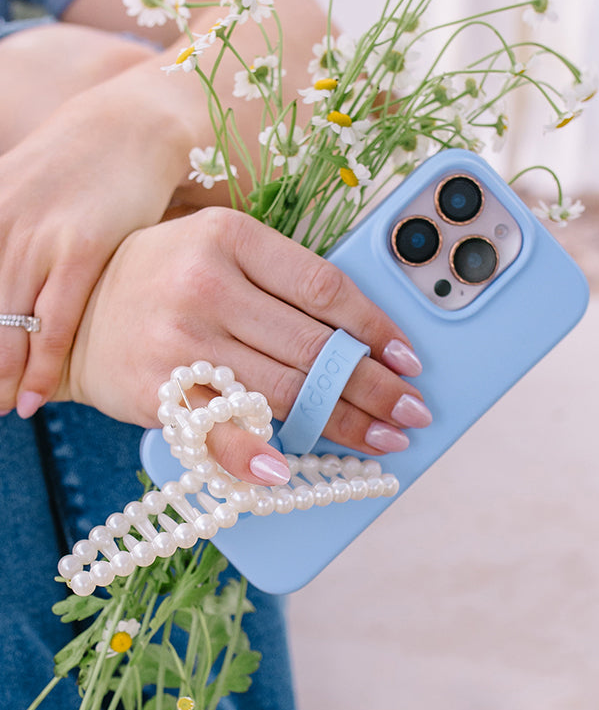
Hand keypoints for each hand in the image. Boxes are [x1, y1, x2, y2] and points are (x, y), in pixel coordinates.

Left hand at [0, 73, 190, 416]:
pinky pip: (55, 322)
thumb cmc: (80, 169)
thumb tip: (8, 291)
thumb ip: (8, 239)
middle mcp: (0, 227)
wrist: (131, 126)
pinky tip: (36, 397)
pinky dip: (42, 366)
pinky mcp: (82, 247)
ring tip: (1, 411)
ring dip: (1, 379)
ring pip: (4, 329)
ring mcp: (38, 238)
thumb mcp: (24, 196)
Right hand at [64, 208, 431, 484]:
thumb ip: (282, 278)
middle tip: (413, 410)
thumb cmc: (165, 275)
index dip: (376, 328)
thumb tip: (363, 334)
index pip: (324, 288)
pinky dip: (256, 456)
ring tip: (383, 438)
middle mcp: (205, 286)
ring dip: (343, 423)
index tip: (409, 359)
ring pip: (282, 391)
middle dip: (374, 386)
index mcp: (232, 238)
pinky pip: (219, 431)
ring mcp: (179, 343)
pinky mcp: (156, 393)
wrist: (74, 309)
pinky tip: (290, 471)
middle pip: (312, 347)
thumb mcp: (220, 247)